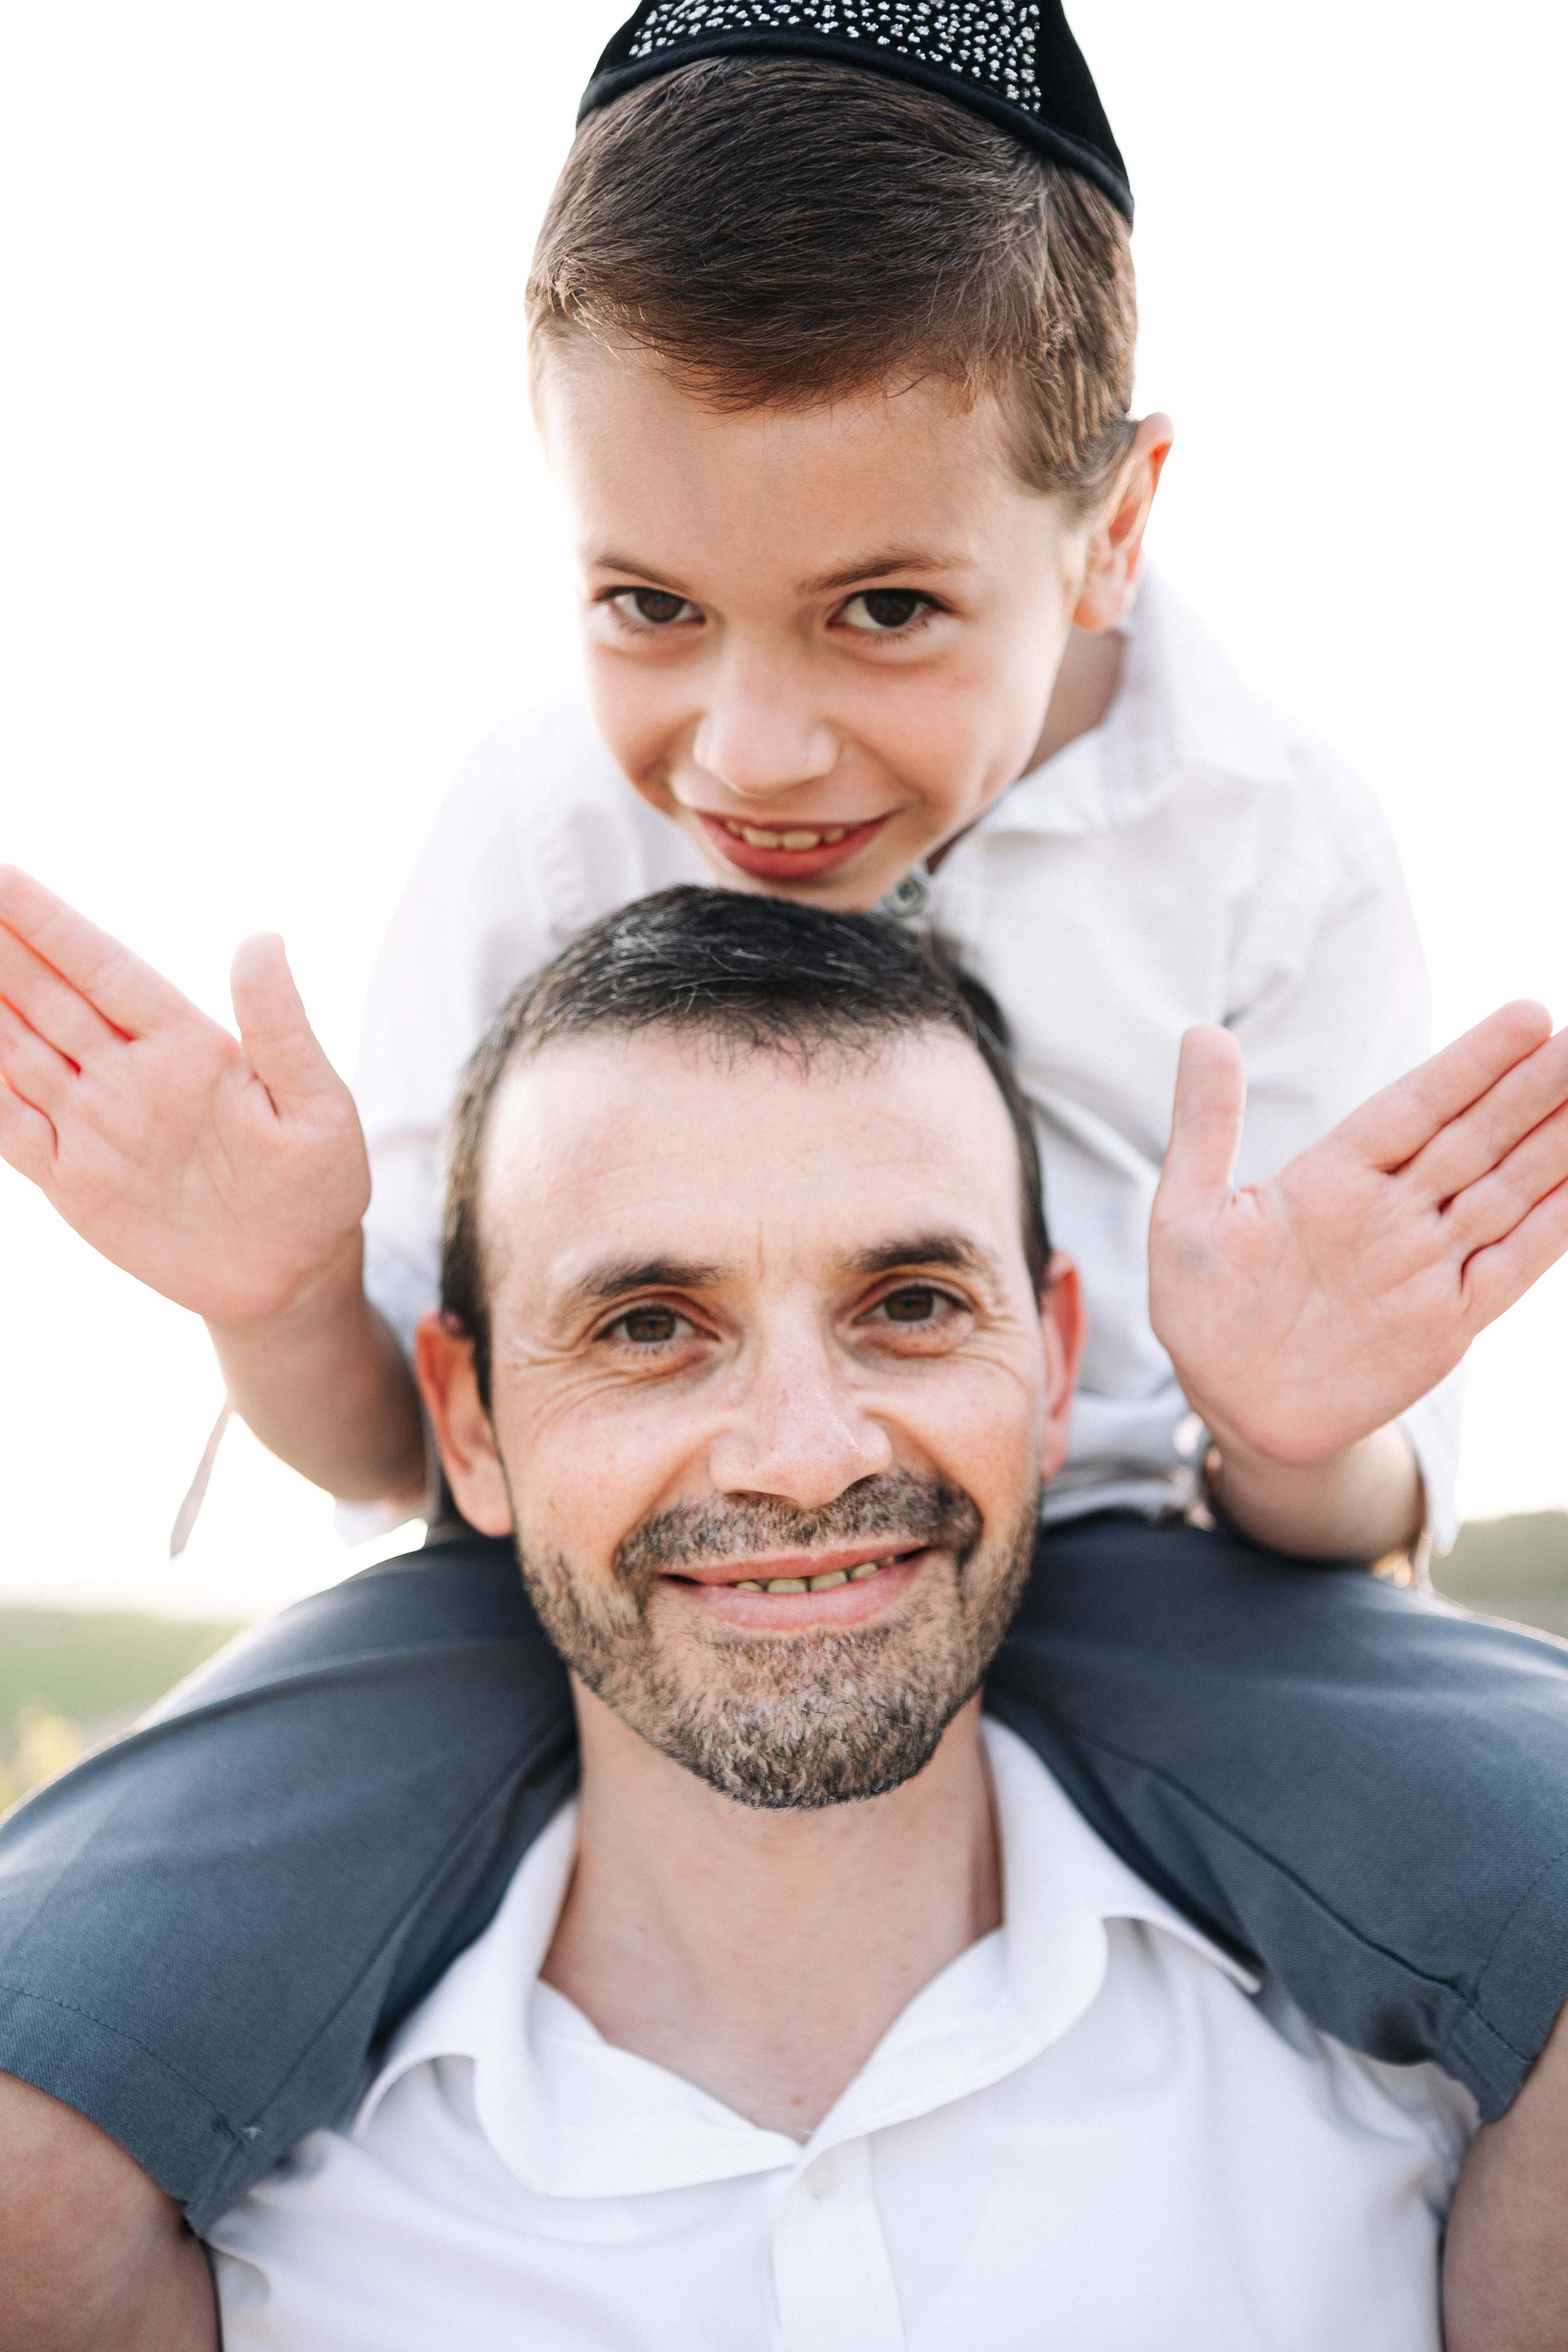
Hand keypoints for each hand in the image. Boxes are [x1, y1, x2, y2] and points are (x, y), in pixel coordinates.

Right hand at [0, 866, 369, 1324]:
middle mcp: (129, 1073)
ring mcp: (95, 1123)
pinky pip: (8, 1127)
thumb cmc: (319, 1182)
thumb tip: (261, 937)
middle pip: (45, 997)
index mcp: (186, 1043)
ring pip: (13, 1050)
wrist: (294, 1273)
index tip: (4, 875)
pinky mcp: (74, 1178)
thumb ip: (279, 1025)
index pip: (105, 968)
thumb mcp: (315, 1102)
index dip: (53, 925)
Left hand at [1150, 1003, 1567, 1468]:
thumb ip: (1205, 1126)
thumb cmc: (1202, 1307)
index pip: (1415, 1105)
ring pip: (1507, 1190)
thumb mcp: (1187, 1214)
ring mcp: (1425, 1264)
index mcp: (1332, 1176)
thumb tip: (1199, 1032)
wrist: (1233, 1407)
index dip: (1471, 1064)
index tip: (1529, 1017)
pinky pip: (1514, 1264)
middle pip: (1476, 1136)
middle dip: (1534, 1089)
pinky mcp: (1448, 1320)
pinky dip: (1555, 1224)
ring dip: (1558, 1144)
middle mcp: (1390, 1211)